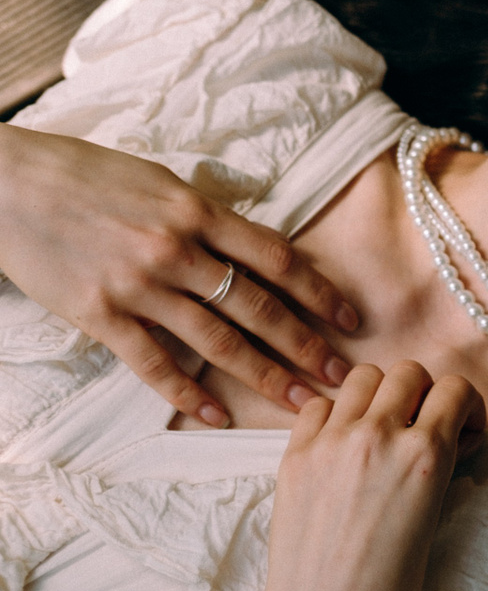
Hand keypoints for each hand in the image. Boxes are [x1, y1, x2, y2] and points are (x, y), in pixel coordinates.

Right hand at [0, 123, 357, 426]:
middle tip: (340, 375)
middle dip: (305, 344)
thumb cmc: (88, 175)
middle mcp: (176, 250)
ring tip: (298, 401)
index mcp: (198, 212)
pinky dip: (186, 392)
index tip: (351, 318)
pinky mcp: (99, 314)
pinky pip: (153, 362)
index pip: (278, 258)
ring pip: (216, 340)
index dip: (320, 292)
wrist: (8, 185)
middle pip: (258, 306)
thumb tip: (253, 246)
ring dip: (263, 374)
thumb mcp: (163, 182)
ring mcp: (139, 286)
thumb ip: (208, 217)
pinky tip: (215, 415)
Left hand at [234, 362, 484, 590]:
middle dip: (422, 393)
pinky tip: (340, 445)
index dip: (465, 406)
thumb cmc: (387, 588)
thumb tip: (446, 435)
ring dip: (378, 395)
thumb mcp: (432, 516)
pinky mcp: (295, 457)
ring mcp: (331, 443)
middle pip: (409, 372)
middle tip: (420, 426)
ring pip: (363, 377)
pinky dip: (334, 415)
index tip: (461, 428)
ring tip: (378, 428)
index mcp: (424, 455)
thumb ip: (438, 464)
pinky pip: (318, 406)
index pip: (456, 388)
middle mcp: (378, 437)